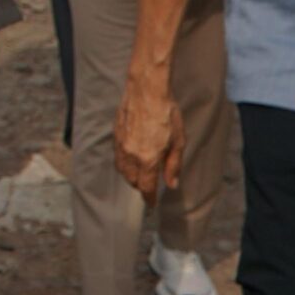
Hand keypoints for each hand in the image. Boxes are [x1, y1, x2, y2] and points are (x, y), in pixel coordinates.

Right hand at [114, 76, 182, 197]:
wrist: (147, 90)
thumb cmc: (167, 113)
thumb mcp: (179, 141)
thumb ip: (173, 165)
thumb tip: (172, 184)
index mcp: (148, 159)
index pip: (146, 187)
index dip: (149, 199)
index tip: (152, 205)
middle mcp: (131, 155)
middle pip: (132, 181)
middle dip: (141, 188)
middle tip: (149, 188)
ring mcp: (121, 145)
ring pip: (122, 170)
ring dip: (130, 177)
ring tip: (140, 176)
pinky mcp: (116, 135)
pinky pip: (118, 157)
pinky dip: (124, 164)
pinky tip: (131, 159)